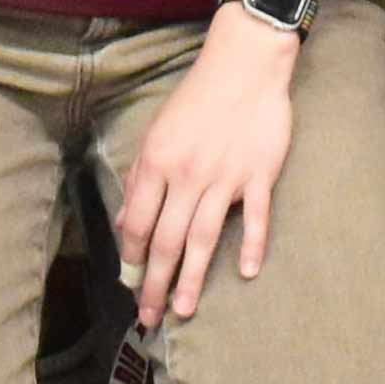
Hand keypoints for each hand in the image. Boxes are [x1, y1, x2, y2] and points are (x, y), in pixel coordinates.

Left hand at [112, 7, 297, 325]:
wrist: (244, 65)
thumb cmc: (196, 98)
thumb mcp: (157, 131)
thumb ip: (142, 177)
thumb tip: (125, 223)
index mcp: (158, 162)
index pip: (137, 222)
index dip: (131, 258)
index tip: (129, 284)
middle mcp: (188, 175)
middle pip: (167, 240)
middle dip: (154, 283)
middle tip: (149, 318)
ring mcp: (226, 177)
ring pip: (205, 238)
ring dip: (192, 279)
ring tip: (184, 310)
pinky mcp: (259, 175)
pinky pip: (255, 217)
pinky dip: (252, 246)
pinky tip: (247, 273)